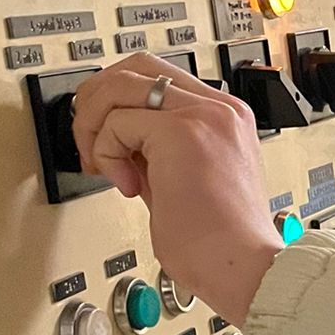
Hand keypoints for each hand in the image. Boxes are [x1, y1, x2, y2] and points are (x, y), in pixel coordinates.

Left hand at [72, 55, 284, 324]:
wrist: (244, 268)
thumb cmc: (221, 243)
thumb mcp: (183, 181)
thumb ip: (156, 152)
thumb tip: (117, 141)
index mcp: (226, 118)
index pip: (160, 80)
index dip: (121, 104)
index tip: (112, 147)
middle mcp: (219, 109)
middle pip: (136, 65)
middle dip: (97, 101)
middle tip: (90, 144)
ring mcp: (204, 115)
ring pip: (120, 84)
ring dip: (94, 125)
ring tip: (102, 165)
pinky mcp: (183, 132)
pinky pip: (117, 122)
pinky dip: (107, 154)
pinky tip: (129, 187)